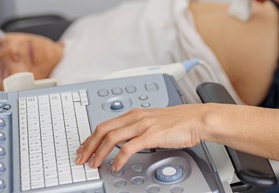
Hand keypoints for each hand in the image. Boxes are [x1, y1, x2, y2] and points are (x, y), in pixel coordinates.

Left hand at [75, 105, 203, 171]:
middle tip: (81, 159)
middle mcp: (136, 117)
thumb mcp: (154, 120)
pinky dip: (118, 158)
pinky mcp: (151, 135)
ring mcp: (143, 125)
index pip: (105, 124)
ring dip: (99, 153)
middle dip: (88, 145)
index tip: (84, 148)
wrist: (197, 119)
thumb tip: (128, 140)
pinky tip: (116, 166)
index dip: (91, 138)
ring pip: (111, 138)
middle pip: (103, 129)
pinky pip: (129, 148)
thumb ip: (139, 127)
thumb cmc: (180, 121)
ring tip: (94, 164)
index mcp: (135, 113)